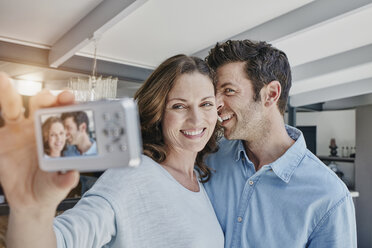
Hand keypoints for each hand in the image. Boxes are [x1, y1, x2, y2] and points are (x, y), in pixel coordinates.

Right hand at [0, 72, 78, 213]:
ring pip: (11, 106)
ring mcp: (16, 131)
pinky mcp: (0, 140)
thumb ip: (63, 180)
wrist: (30, 202)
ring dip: (7, 92)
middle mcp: (37, 128)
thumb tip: (71, 176)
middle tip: (45, 95)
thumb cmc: (49, 188)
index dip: (66, 104)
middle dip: (43, 96)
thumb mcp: (57, 186)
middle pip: (40, 105)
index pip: (63, 114)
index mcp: (56, 135)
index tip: (69, 97)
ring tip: (3, 80)